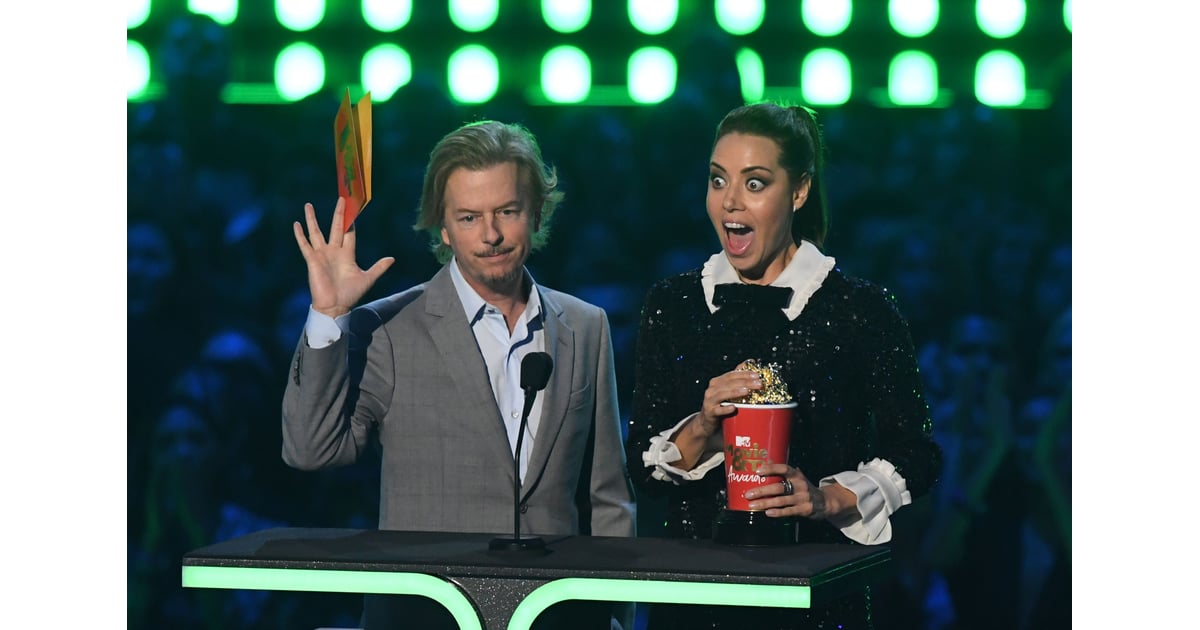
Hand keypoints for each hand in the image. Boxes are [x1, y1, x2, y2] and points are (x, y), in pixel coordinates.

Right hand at [292, 198, 393, 317]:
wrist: (335, 306)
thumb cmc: (350, 294)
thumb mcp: (368, 278)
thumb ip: (379, 268)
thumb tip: (392, 259)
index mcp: (347, 254)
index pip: (350, 233)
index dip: (352, 221)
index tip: (354, 208)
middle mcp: (334, 251)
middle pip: (337, 227)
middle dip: (339, 213)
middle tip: (341, 198)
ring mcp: (322, 255)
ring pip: (316, 232)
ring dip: (312, 219)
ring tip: (308, 205)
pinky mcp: (312, 260)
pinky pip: (305, 245)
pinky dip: (300, 235)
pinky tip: (296, 224)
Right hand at [691, 368, 762, 438]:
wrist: (707, 421)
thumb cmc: (720, 403)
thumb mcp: (727, 390)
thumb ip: (737, 376)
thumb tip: (750, 362)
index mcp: (717, 382)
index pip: (731, 375)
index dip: (744, 374)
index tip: (757, 376)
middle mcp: (712, 389)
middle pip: (729, 383)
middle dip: (745, 382)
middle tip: (758, 384)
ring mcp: (709, 401)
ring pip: (722, 394)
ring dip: (735, 392)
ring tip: (747, 391)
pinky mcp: (710, 413)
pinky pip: (718, 410)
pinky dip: (725, 408)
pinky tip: (733, 407)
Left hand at [744, 464, 848, 520]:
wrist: (825, 502)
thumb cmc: (804, 489)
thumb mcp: (797, 478)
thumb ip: (784, 474)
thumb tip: (764, 463)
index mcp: (796, 475)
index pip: (783, 468)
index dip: (771, 468)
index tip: (757, 471)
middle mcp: (800, 485)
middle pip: (778, 487)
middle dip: (762, 491)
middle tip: (748, 494)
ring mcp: (803, 498)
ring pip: (781, 500)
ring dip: (765, 503)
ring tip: (753, 505)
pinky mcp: (804, 509)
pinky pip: (788, 511)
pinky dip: (777, 512)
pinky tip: (767, 512)